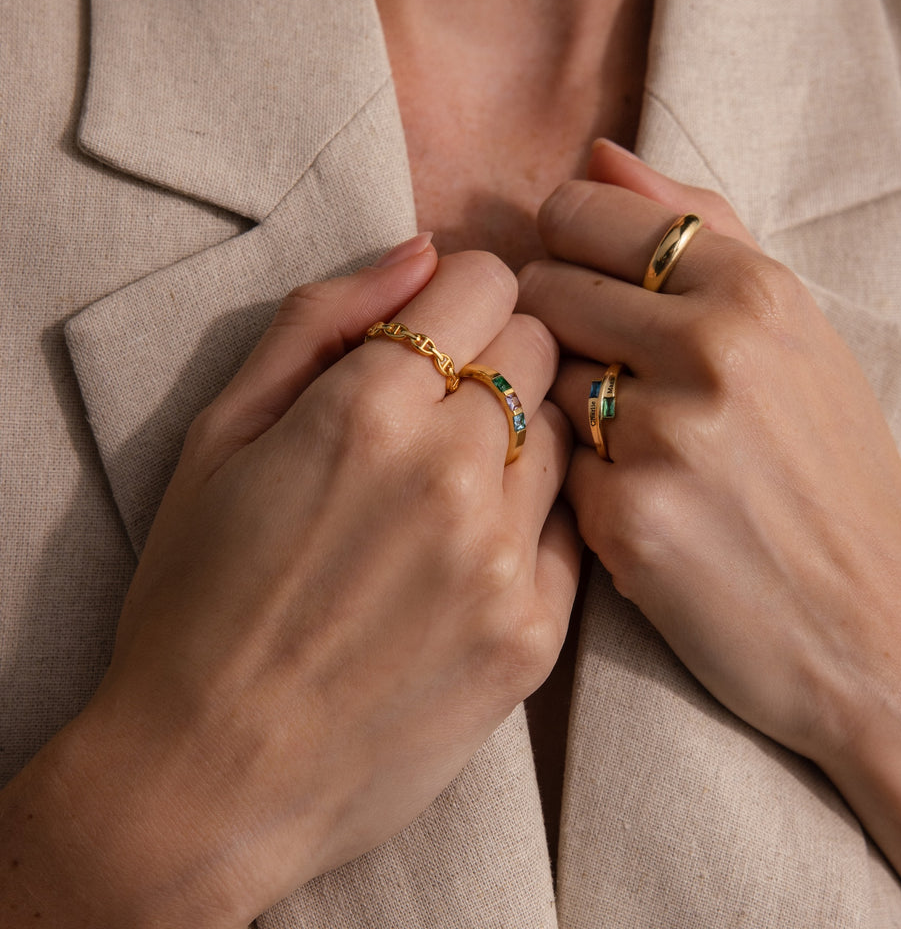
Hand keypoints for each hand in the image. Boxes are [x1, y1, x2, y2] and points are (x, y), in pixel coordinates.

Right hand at [1, 236, 578, 927]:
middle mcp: (452, 475)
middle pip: (540, 348)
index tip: (441, 330)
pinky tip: (476, 551)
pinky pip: (577, 526)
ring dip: (522, 437)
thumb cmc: (199, 596)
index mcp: (366, 409)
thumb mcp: (219, 433)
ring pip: (568, 432)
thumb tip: (423, 251)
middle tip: (445, 407)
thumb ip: (320, 321)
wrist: (210, 774)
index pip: (488, 284)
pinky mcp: (535, 636)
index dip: (464, 296)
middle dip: (499, 355)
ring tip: (454, 487)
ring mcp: (503, 560)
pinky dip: (538, 519)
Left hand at [516, 140, 900, 928]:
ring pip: (539, 380)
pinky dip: (577, 487)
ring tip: (636, 448)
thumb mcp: (794, 332)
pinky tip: (638, 511)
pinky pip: (550, 469)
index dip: (563, 247)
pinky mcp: (626, 519)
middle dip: (557, 327)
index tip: (578, 278)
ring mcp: (663, 435)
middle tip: (608, 374)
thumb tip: (598, 155)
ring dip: (567, 408)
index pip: (582, 214)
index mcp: (753, 288)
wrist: (876, 628)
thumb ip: (699, 229)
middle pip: (543, 290)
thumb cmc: (829, 470)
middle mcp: (707, 349)